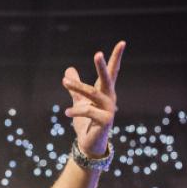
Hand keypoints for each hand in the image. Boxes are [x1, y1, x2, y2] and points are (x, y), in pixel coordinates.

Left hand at [62, 41, 124, 158]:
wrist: (89, 145)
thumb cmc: (87, 123)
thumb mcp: (79, 102)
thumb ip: (75, 88)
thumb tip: (68, 70)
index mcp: (105, 92)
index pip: (112, 72)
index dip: (116, 58)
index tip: (122, 42)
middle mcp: (110, 98)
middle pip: (107, 79)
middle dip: (102, 66)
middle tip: (97, 53)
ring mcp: (109, 109)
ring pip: (93, 94)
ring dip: (78, 87)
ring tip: (64, 81)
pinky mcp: (105, 121)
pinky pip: (89, 112)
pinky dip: (77, 111)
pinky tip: (66, 113)